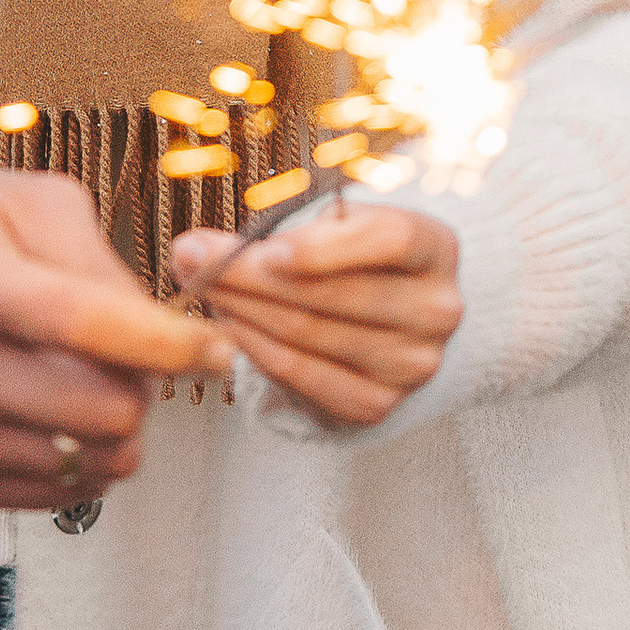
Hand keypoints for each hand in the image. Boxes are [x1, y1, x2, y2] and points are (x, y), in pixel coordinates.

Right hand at [0, 172, 229, 506]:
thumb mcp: (37, 205)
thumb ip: (105, 266)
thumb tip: (167, 338)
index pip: (82, 325)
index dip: (166, 343)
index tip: (214, 347)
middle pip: (100, 410)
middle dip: (144, 384)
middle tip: (133, 352)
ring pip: (92, 460)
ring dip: (117, 423)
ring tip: (88, 375)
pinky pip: (64, 490)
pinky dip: (84, 453)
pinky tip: (61, 408)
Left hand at [168, 205, 462, 428]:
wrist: (403, 318)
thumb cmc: (362, 258)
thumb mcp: (348, 225)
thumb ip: (291, 228)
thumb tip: (199, 248)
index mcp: (437, 248)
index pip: (391, 239)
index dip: (327, 245)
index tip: (268, 248)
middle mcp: (435, 310)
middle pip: (334, 294)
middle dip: (250, 274)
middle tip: (192, 256)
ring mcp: (411, 365)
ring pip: (310, 335)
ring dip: (244, 309)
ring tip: (203, 286)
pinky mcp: (378, 403)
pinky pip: (304, 376)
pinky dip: (258, 349)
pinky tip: (229, 325)